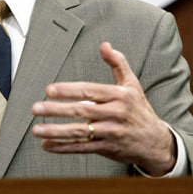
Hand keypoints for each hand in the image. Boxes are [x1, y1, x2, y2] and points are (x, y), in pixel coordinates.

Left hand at [31, 42, 175, 175]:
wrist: (156, 142)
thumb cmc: (138, 109)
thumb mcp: (132, 84)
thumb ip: (117, 63)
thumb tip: (104, 45)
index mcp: (118, 96)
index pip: (89, 91)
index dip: (68, 90)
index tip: (50, 90)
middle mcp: (114, 114)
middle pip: (81, 111)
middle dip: (56, 110)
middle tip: (36, 108)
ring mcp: (110, 133)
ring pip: (79, 132)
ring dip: (55, 131)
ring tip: (36, 130)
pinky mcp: (107, 148)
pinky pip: (82, 148)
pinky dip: (64, 147)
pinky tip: (48, 145)